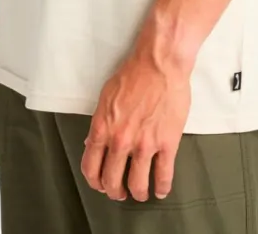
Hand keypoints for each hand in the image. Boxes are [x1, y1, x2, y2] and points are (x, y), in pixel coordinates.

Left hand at [81, 53, 190, 201]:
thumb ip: (100, 123)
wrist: (160, 63)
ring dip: (138, 193)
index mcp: (102, 128)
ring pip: (137, 184)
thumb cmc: (134, 74)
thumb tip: (93, 144)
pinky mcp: (167, 143)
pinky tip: (160, 189)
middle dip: (115, 192)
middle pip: (112, 181)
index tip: (101, 185)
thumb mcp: (107, 97)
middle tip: (120, 193)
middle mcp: (120, 141)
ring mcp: (144, 144)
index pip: (91, 167)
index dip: (95, 182)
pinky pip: (163, 175)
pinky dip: (161, 187)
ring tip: (141, 193)